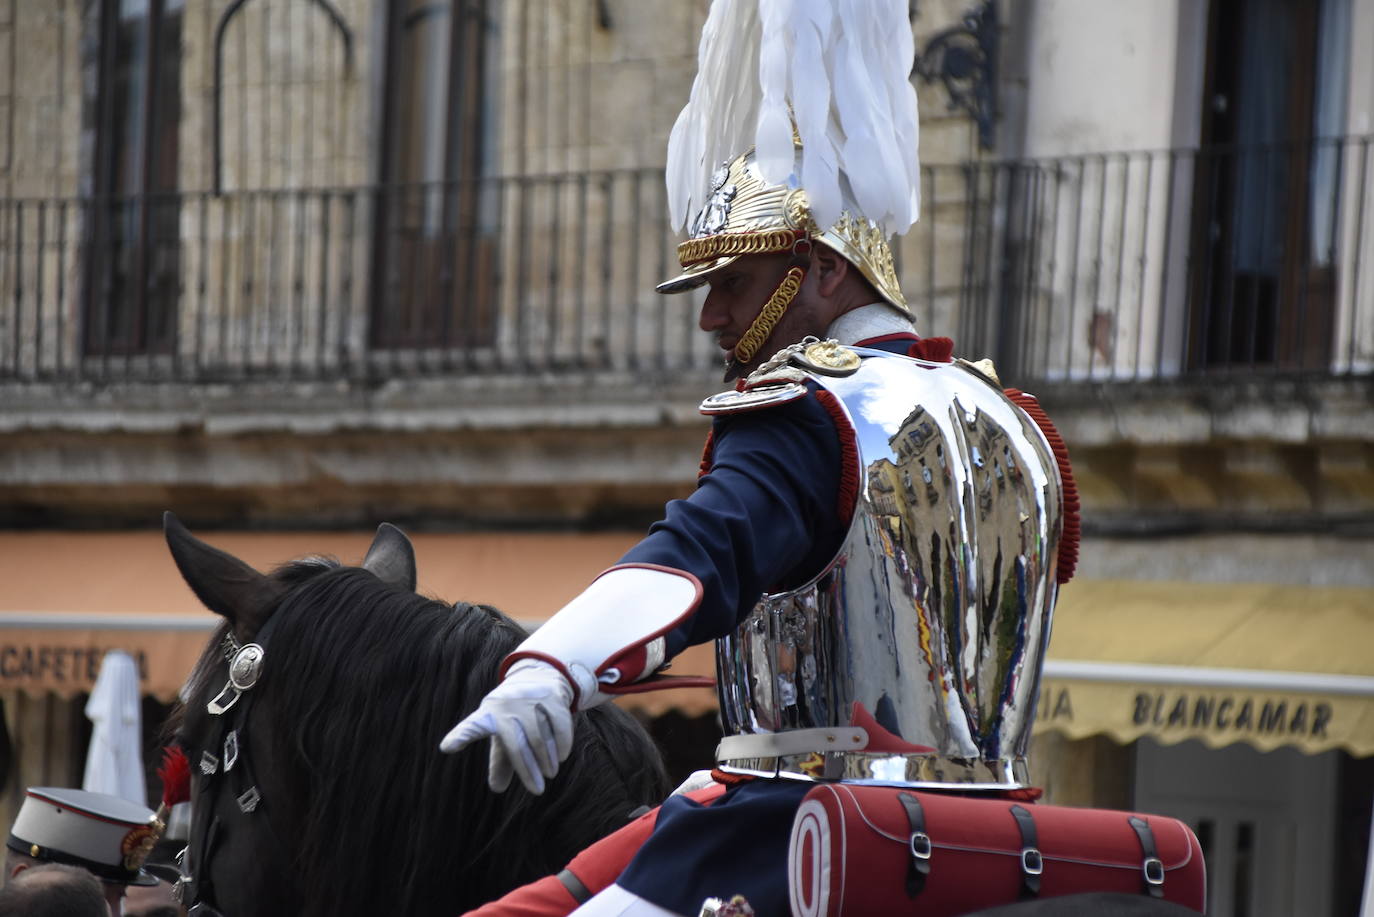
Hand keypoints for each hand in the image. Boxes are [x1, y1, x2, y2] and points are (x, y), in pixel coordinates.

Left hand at [439, 659, 575, 793]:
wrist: (538, 678)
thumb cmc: (514, 716)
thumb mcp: (503, 735)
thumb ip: (499, 761)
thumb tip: (497, 788)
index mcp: (488, 715)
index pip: (473, 726)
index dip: (461, 736)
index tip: (447, 747)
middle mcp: (506, 705)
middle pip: (517, 744)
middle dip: (528, 770)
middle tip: (537, 790)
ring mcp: (529, 699)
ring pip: (540, 737)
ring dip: (547, 760)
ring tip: (549, 773)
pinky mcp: (551, 697)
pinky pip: (558, 727)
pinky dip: (561, 744)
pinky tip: (560, 757)